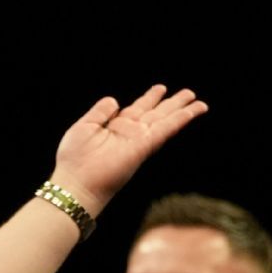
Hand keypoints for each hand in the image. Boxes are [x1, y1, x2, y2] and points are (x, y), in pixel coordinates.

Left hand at [50, 85, 207, 213]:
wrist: (75, 184)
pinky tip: (191, 112)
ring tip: (198, 101)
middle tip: (188, 93)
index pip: (137, 110)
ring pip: (165, 121)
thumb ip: (100, 112)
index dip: (149, 98)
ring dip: (181, 111)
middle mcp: (129, 134)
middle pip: (156, 114)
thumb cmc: (74, 160)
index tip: (161, 88)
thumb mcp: (84, 126)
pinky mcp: (142, 147)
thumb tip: (114, 100)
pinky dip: (179, 120)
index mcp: (115, 127)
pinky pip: (164, 130)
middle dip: (172, 103)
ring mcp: (138, 141)